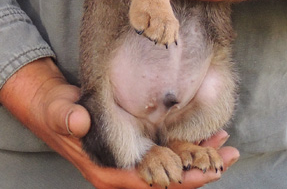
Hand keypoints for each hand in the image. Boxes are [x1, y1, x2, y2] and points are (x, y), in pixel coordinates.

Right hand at [0, 58, 238, 188]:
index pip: (145, 181)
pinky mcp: (139, 142)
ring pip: (172, 164)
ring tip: (227, 148)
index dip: (173, 178)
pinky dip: (189, 144)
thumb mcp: (59, 113)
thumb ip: (68, 118)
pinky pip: (168, 148)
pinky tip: (209, 135)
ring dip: (200, 158)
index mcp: (107, 169)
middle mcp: (125, 168)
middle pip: (167, 178)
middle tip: (226, 160)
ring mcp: (134, 157)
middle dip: (197, 172)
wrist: (57, 107)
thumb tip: (79, 122)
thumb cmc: (56, 112)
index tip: (200, 174)